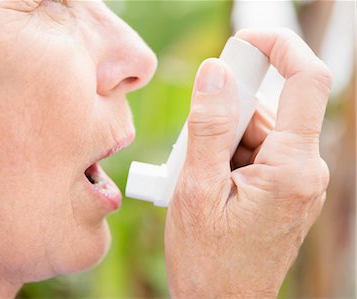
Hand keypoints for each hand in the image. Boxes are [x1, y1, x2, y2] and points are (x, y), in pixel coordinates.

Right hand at [164, 28, 331, 297]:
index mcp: (292, 169)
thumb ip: (207, 127)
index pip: (305, 81)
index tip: (244, 41)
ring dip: (222, 141)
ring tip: (195, 179)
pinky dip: (228, 157)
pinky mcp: (284, 190)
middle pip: (269, 110)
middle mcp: (305, 172)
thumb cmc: (208, 259)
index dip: (279, 48)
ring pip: (260, 132)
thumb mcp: (196, 188)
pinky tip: (207, 185)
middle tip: (192, 145)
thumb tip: (214, 73)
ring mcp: (296, 183)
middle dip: (227, 115)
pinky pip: (259, 153)